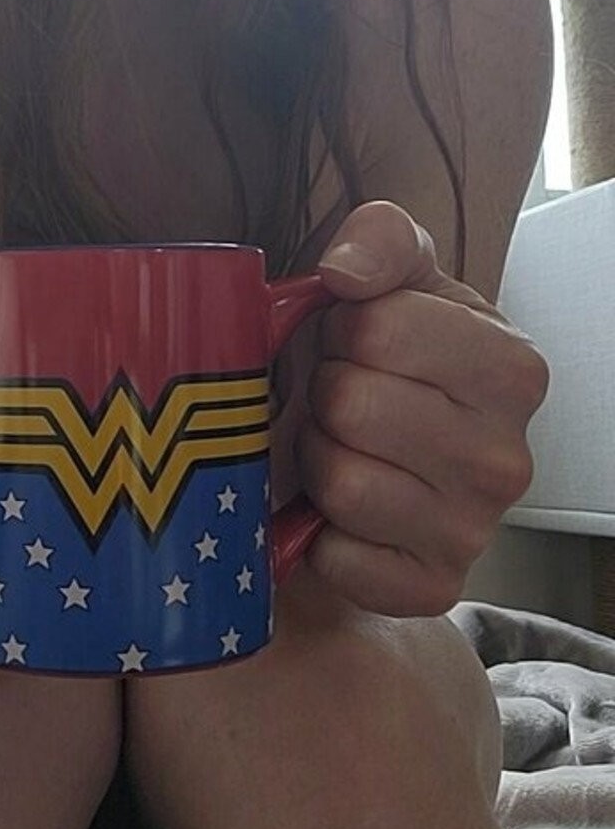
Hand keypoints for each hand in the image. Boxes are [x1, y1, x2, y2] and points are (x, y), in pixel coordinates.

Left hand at [294, 200, 547, 615]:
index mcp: (512, 368)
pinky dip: (316, 535)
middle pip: (354, 405)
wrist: (373, 447)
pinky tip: (336, 512)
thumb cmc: (381, 355)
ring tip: (339, 447)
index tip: (354, 340)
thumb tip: (346, 270)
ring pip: (342, 483)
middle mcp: (508, 458)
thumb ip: (380, 239)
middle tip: (340, 399)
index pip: (380, 327)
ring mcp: (473, 531)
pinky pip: (339, 559)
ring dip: (317, 461)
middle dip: (325, 395)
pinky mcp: (429, 589)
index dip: (342, 327)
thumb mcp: (391, 276)